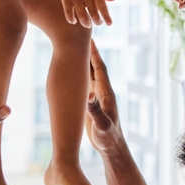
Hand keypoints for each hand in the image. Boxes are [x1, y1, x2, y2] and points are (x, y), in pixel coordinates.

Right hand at [58, 0, 114, 27]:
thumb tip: (114, 0)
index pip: (103, 6)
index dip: (106, 16)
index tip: (109, 24)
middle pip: (93, 13)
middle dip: (97, 21)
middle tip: (98, 23)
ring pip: (81, 15)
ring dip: (86, 23)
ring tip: (88, 24)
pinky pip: (68, 12)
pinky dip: (71, 19)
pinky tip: (74, 21)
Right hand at [85, 40, 125, 156]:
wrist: (112, 148)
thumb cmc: (108, 138)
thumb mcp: (101, 125)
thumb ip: (95, 111)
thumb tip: (88, 96)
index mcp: (106, 93)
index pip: (100, 68)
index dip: (94, 54)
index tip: (89, 39)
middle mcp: (103, 91)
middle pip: (94, 67)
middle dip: (88, 52)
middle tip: (80, 36)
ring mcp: (97, 97)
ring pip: (89, 74)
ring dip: (83, 61)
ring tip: (74, 48)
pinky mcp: (91, 103)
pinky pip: (85, 84)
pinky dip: (79, 75)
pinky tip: (73, 71)